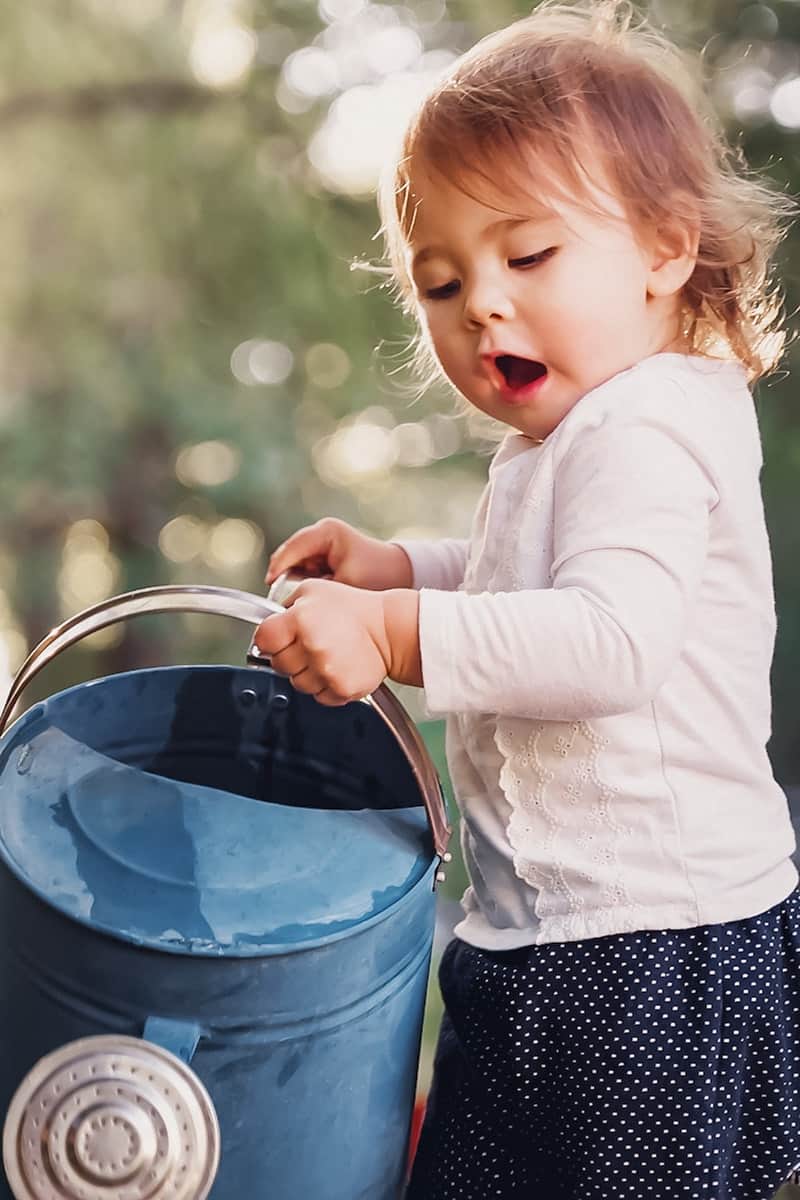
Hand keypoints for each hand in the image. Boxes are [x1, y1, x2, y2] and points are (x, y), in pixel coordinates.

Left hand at [254, 578, 421, 705]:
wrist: (388, 630)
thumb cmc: (354, 609)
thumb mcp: (313, 591)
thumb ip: (285, 605)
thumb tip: (269, 623)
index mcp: (299, 618)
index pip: (263, 640)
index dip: (270, 640)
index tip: (279, 639)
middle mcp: (311, 645)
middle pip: (278, 664)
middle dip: (290, 656)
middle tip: (310, 645)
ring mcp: (326, 670)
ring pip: (297, 684)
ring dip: (308, 674)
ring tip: (327, 656)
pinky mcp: (340, 688)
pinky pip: (319, 697)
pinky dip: (326, 687)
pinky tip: (337, 669)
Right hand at [266, 518, 412, 591]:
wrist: (399, 574)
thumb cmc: (377, 575)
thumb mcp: (345, 583)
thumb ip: (316, 588)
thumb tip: (291, 599)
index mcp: (327, 532)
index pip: (293, 547)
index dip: (278, 566)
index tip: (269, 583)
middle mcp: (322, 534)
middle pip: (291, 555)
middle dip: (287, 576)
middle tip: (284, 597)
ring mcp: (321, 544)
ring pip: (296, 565)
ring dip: (298, 581)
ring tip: (308, 597)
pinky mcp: (323, 557)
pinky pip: (305, 571)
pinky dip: (307, 583)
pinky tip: (315, 595)